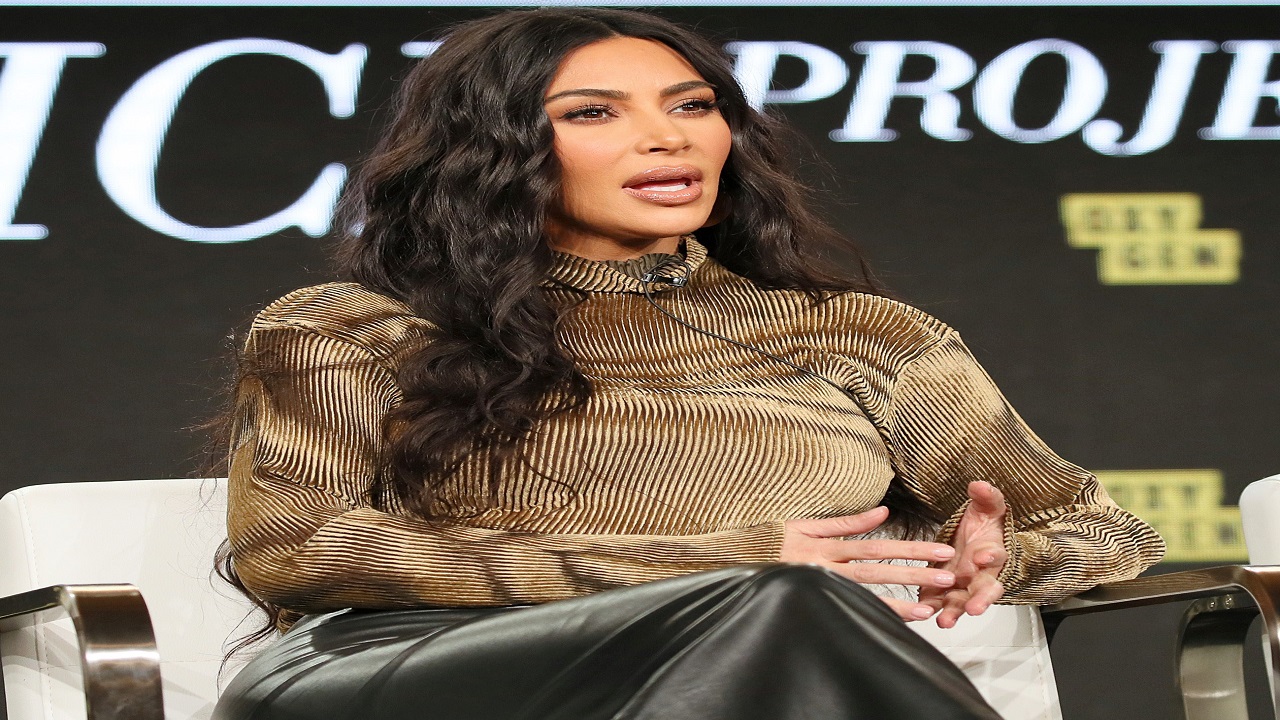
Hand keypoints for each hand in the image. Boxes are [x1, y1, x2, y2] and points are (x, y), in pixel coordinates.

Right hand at [780, 506, 958, 621]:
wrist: (736, 563)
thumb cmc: (770, 543)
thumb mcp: (805, 525)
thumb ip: (845, 521)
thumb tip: (882, 511)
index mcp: (827, 546)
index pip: (877, 546)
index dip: (910, 548)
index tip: (940, 550)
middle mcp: (827, 569)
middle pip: (878, 571)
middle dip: (915, 573)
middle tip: (948, 576)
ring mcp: (820, 588)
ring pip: (865, 596)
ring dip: (898, 603)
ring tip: (929, 608)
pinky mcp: (814, 602)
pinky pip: (847, 610)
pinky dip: (874, 616)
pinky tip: (897, 622)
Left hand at [919, 481, 1008, 628]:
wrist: (975, 540)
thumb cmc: (985, 527)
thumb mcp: (987, 508)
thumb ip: (986, 497)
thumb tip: (979, 485)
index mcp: (992, 552)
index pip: (996, 556)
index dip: (990, 558)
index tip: (982, 557)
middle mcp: (981, 574)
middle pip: (985, 589)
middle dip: (980, 599)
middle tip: (974, 608)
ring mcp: (964, 585)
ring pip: (962, 602)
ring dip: (954, 612)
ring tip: (945, 622)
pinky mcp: (945, 590)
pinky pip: (939, 602)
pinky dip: (932, 608)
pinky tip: (922, 614)